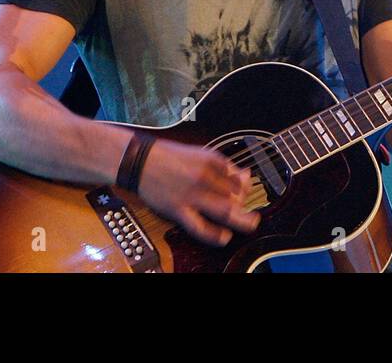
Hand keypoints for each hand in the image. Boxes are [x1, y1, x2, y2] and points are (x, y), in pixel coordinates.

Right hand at [135, 137, 260, 246]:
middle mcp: (204, 177)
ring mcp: (192, 195)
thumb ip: (224, 166)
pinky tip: (225, 237)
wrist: (141, 161)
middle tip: (245, 207)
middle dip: (244, 203)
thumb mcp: (201, 154)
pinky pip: (200, 227)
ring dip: (241, 219)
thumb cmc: (170, 157)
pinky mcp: (178, 210)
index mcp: (212, 160)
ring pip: (224, 211)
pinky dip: (215, 235)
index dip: (246, 187)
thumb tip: (245, 176)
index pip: (239, 178)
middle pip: (236, 195)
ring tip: (250, 224)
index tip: (245, 191)